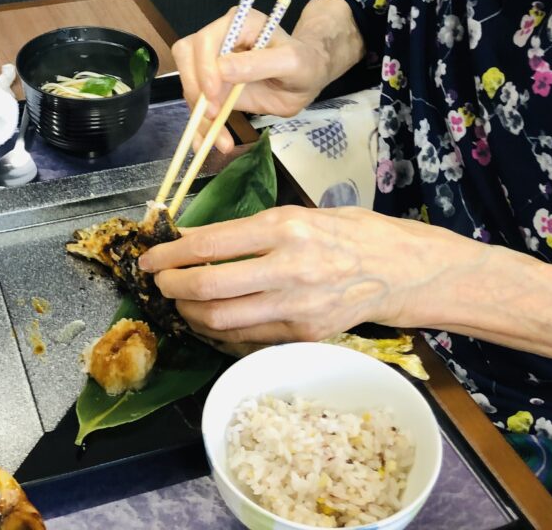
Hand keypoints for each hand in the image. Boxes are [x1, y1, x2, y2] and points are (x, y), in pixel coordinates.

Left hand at [138, 205, 452, 343]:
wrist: (400, 269)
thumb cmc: (350, 233)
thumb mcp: (301, 213)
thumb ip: (252, 229)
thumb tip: (199, 240)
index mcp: (285, 227)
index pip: (209, 244)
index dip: (170, 254)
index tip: (150, 258)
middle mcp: (288, 267)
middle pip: (208, 288)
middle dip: (171, 287)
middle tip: (159, 282)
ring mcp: (297, 306)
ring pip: (221, 320)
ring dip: (189, 314)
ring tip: (180, 303)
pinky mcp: (304, 333)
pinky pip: (246, 339)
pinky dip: (219, 332)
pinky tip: (211, 320)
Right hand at [172, 8, 330, 153]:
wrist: (307, 78)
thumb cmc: (305, 64)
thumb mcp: (291, 63)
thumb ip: (259, 64)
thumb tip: (221, 70)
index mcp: (239, 23)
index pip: (206, 39)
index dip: (204, 66)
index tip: (213, 94)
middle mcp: (221, 39)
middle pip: (187, 59)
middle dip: (195, 90)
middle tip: (213, 116)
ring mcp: (214, 63)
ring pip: (191, 86)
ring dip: (199, 117)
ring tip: (220, 141)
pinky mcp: (215, 86)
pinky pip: (200, 106)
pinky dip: (202, 128)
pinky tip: (211, 144)